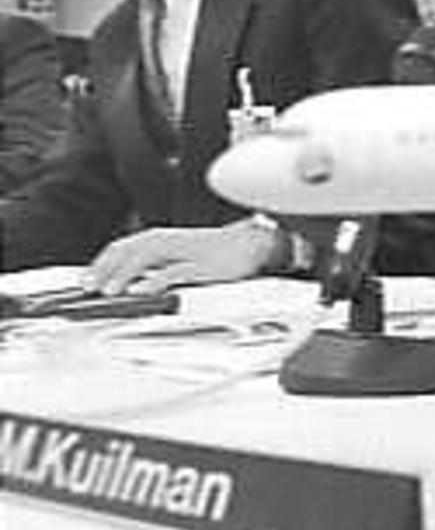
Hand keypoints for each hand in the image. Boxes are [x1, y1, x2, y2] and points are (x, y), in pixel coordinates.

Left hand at [84, 218, 282, 294]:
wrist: (254, 244)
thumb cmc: (217, 254)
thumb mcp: (181, 257)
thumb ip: (157, 266)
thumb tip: (129, 283)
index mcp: (163, 238)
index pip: (123, 246)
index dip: (101, 262)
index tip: (86, 280)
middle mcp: (171, 241)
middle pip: (130, 249)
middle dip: (105, 268)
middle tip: (88, 287)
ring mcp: (186, 252)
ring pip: (148, 257)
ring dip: (124, 274)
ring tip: (108, 291)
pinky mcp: (202, 265)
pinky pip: (174, 272)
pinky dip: (155, 280)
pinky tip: (141, 291)